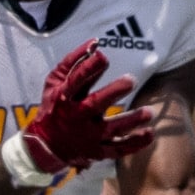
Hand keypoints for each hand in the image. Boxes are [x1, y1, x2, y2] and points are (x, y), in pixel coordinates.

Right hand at [18, 40, 146, 173]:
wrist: (45, 146)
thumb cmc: (54, 106)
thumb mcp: (54, 83)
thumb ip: (73, 62)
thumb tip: (94, 43)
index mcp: (64, 98)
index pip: (76, 81)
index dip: (89, 68)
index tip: (104, 57)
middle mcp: (76, 117)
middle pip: (96, 104)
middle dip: (113, 92)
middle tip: (131, 80)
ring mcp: (88, 136)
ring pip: (112, 128)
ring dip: (131, 120)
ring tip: (149, 112)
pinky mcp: (98, 151)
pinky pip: (119, 148)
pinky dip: (135, 143)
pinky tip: (150, 133)